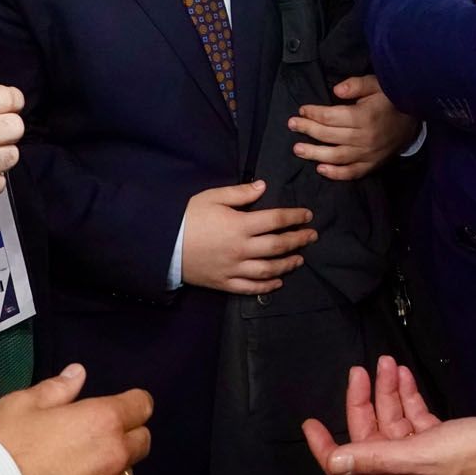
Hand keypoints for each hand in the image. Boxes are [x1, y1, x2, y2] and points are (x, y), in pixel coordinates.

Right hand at [0, 363, 153, 474]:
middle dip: (127, 436)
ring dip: (112, 471)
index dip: (132, 404)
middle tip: (96, 439)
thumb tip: (78, 374)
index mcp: (102, 421)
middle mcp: (114, 457)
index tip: (118, 408)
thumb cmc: (4, 446)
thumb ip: (57, 388)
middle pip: (141, 443)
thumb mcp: (23, 404)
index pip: (142, 406)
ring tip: (80, 471)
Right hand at [181, 179, 316, 293]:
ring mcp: (234, 268)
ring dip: (287, 264)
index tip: (307, 215)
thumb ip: (240, 193)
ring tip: (299, 259)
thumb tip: (263, 186)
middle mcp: (242, 249)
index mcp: (240, 225)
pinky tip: (278, 282)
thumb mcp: (212, 197)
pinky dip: (267, 286)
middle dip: (298, 240)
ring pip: (269, 269)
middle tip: (312, 236)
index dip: (294, 217)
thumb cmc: (188, 216)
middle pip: (278, 246)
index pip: (276, 220)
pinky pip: (250, 288)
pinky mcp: (225, 283)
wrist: (163, 245)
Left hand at [290, 75, 419, 179]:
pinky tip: (320, 170)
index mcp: (364, 117)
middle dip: (308, 130)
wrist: (415, 119)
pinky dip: (335, 174)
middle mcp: (365, 138)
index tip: (301, 110)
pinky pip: (352, 173)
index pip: (331, 117)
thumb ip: (356, 85)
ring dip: (314, 154)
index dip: (313, 113)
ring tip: (298, 149)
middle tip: (292, 125)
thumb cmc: (392, 98)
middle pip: (329, 136)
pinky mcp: (373, 165)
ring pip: (336, 157)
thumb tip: (336, 91)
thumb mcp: (377, 84)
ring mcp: (369, 154)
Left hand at [302, 356, 475, 474]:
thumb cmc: (465, 454)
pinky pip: (413, 414)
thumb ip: (373, 456)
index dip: (326, 448)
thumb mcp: (416, 454)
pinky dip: (406, 394)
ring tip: (386, 363)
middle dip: (361, 403)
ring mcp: (421, 452)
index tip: (311, 423)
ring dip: (386, 391)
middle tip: (360, 370)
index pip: (346, 469)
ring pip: (391, 419)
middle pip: (368, 436)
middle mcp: (403, 470)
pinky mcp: (438, 436)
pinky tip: (403, 374)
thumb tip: (333, 460)